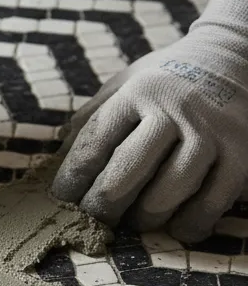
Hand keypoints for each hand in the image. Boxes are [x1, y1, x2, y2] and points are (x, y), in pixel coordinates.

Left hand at [51, 0, 247, 242]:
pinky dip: (186, 226)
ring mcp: (212, 135)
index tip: (60, 199)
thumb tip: (56, 155)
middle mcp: (175, 112)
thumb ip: (92, 116)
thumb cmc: (167, 81)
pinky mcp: (242, 157)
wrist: (236, 58)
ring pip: (165, 196)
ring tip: (134, 222)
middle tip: (93, 218)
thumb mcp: (125, 83)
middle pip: (125, 175)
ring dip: (142, 220)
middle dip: (101, 206)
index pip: (94, 144)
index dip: (71, 179)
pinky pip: (208, 207)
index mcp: (138, 94)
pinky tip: (174, 227)